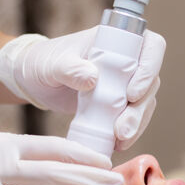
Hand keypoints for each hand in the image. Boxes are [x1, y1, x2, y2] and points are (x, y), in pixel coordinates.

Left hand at [0, 26, 165, 149]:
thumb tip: (92, 77)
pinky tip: (117, 144)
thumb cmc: (42, 63)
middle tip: (122, 128)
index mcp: (116, 40)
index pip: (151, 46)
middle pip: (151, 81)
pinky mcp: (118, 104)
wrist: (33, 81)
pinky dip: (129, 131)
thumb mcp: (52, 65)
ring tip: (120, 139)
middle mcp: (127, 60)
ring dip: (137, 123)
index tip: (132, 92)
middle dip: (141, 107)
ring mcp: (124, 83)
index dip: (150, 68)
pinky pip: (133, 117)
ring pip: (144, 102)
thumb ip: (69, 68)